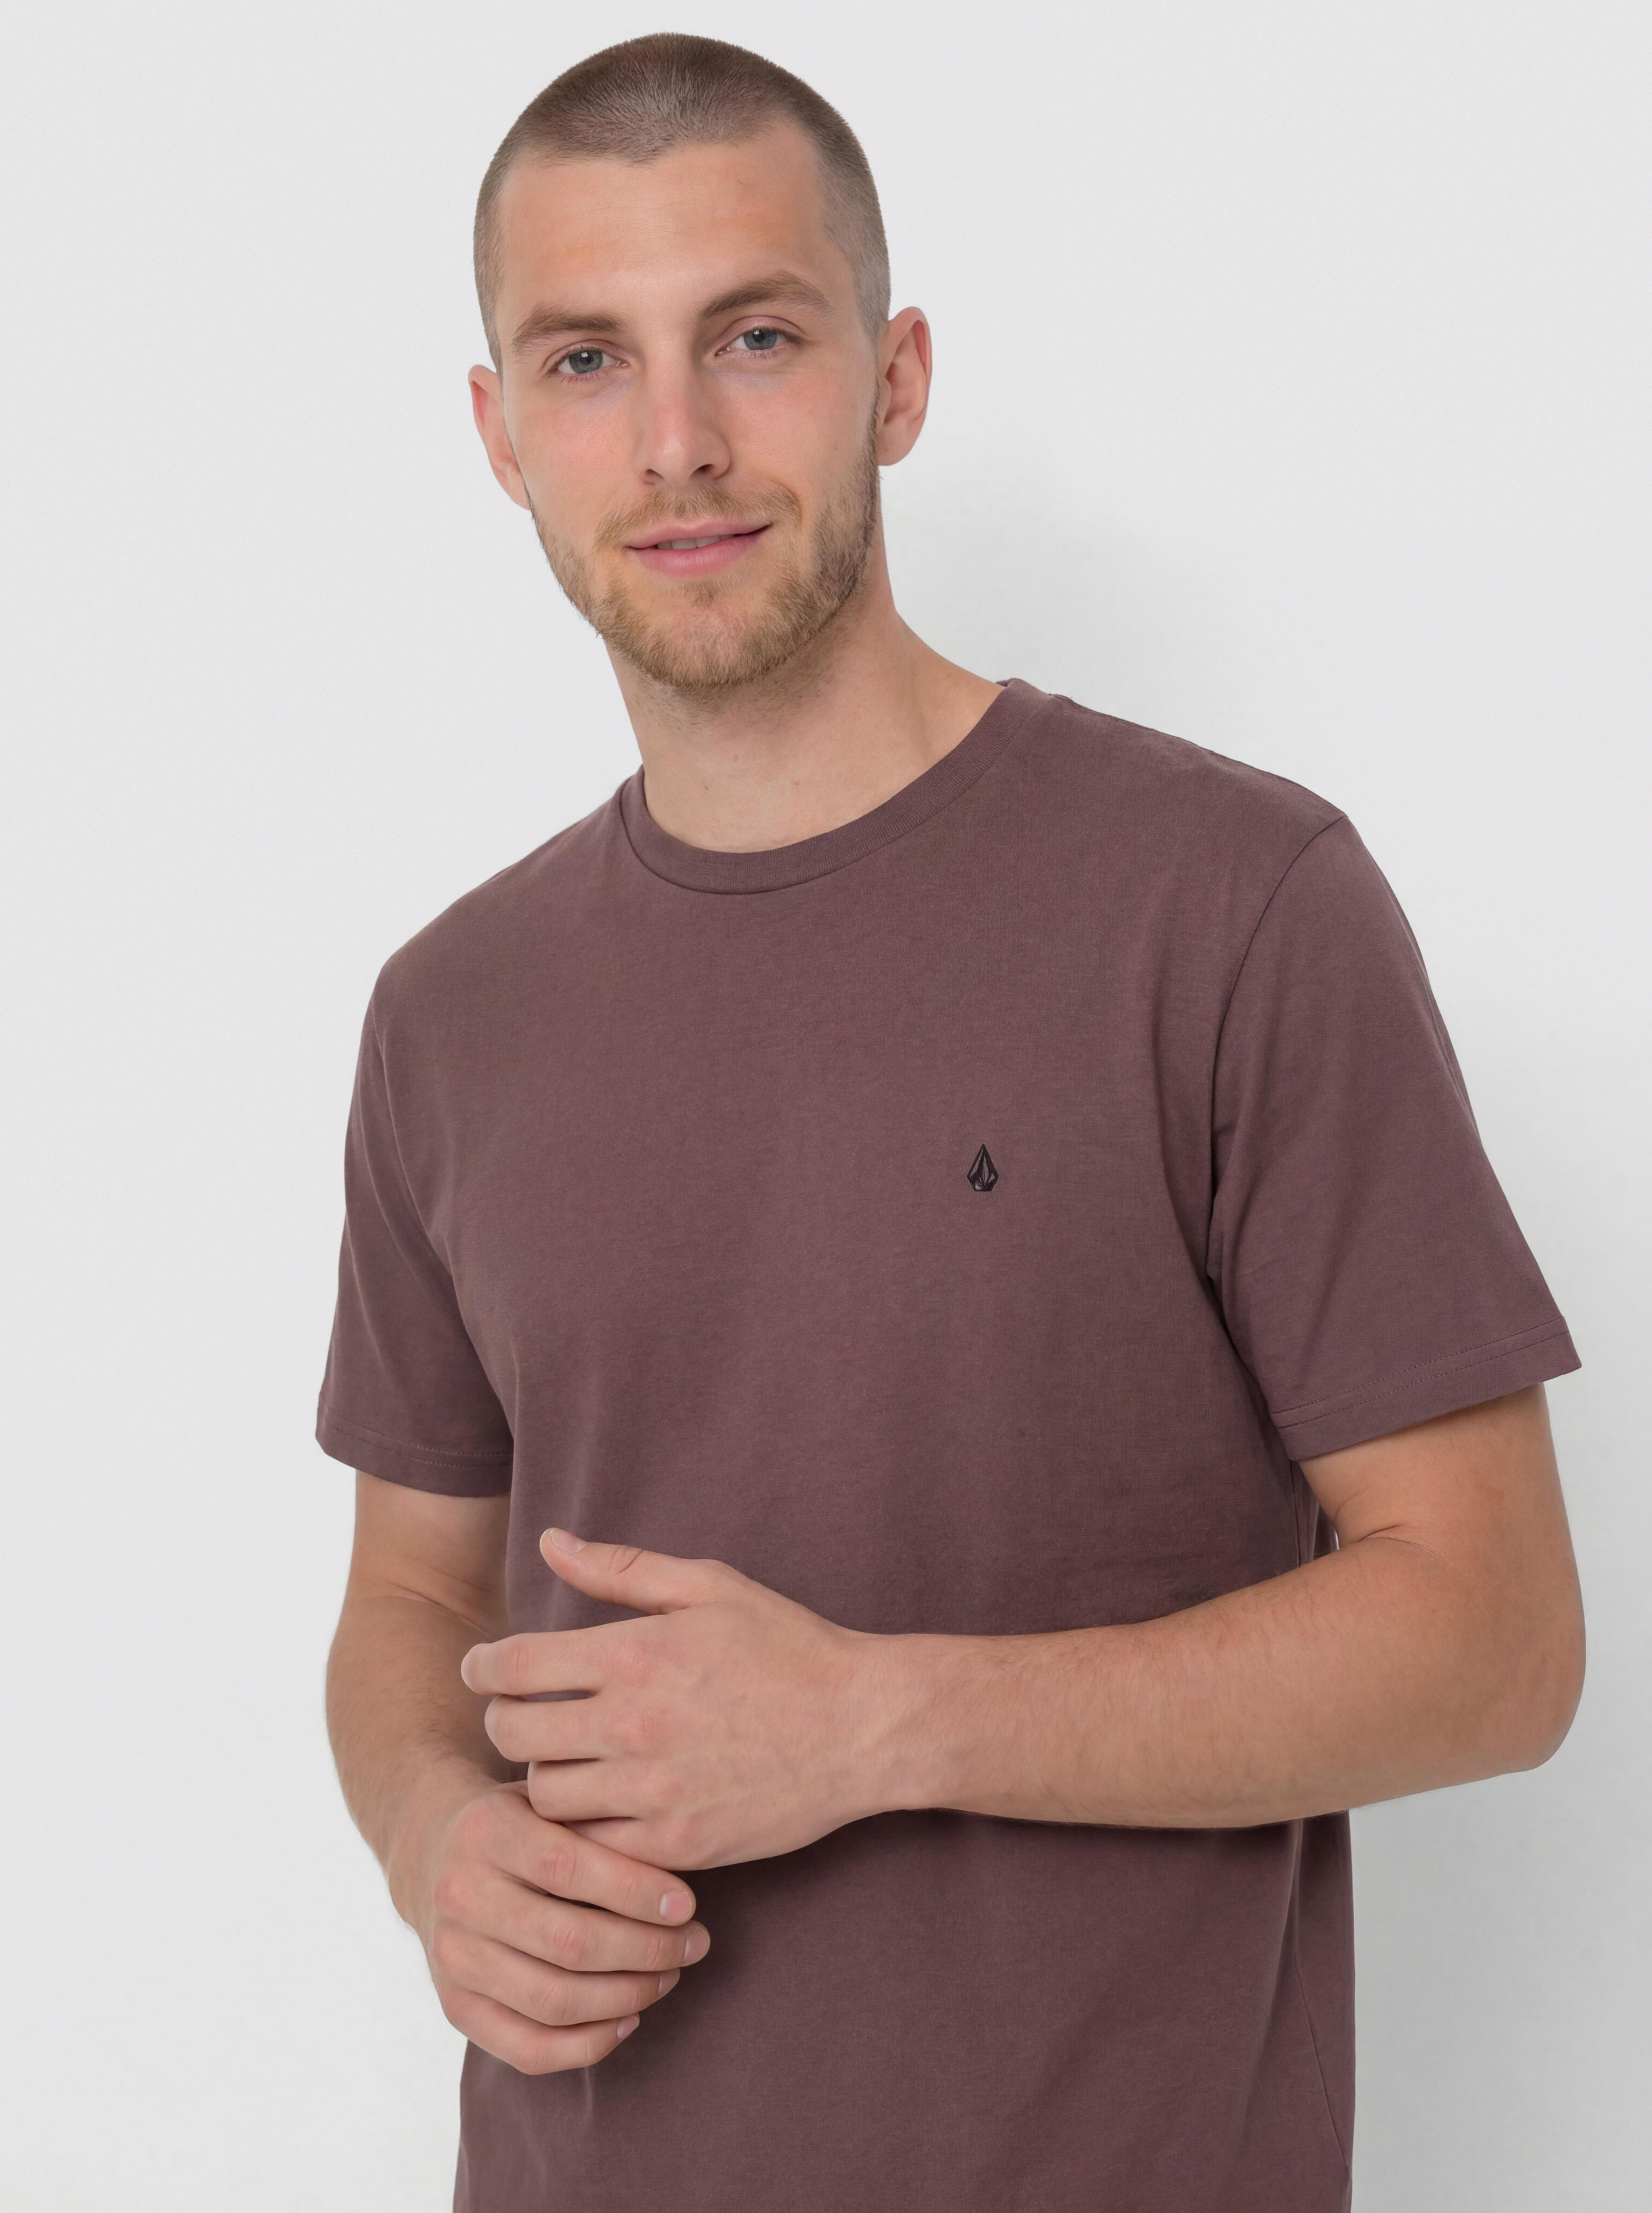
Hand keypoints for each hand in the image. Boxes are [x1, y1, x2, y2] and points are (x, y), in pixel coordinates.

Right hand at [395, 1774, 710, 2073]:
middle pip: (568, 1942)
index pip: (570, 1869)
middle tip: (695, 1944)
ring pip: (553, 2001)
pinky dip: (588, 2044)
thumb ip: (600, 1826)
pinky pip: (528, 2049)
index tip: (688, 1905)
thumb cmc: (522, 1821)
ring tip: (669, 1975)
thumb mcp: (552, 1798)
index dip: (636, 1892)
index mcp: (487, 1831)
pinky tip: (629, 2018)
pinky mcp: (454, 2006)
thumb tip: (676, 1884)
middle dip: (647, 1950)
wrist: (434, 1849)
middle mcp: (460, 1895)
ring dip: (628, 1997)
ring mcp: (451, 1957)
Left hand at [459, 1534, 901, 1869]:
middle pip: (513, 1735)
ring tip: (567, 1758)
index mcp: (635, 1654)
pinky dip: (586, 1825)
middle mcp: (633, 1724)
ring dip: (543, 1775)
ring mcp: (653, 1790)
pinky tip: (605, 1801)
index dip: (481, 1668)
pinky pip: (593, 1845)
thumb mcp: (709, 1587)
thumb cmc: (787, 1646)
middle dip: (504, 1721)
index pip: (512, 1666)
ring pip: (544, 1796)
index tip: (482, 1670)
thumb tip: (552, 1541)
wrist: (862, 1727)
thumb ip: (622, 1569)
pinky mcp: (676, 1843)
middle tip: (520, 1715)